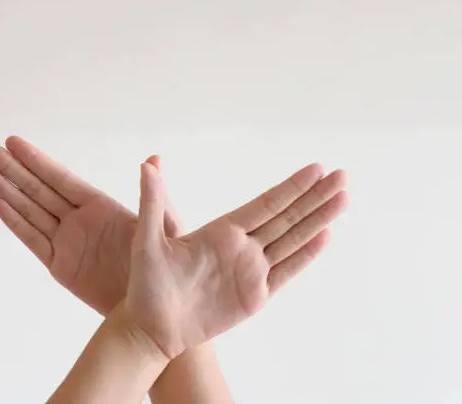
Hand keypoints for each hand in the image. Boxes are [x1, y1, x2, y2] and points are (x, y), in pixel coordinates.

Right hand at [0, 137, 180, 314]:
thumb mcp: (165, 229)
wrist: (152, 311)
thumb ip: (154, 196)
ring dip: (6, 189)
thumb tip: (153, 160)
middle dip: (12, 168)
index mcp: (102, 206)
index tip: (12, 141)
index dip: (37, 160)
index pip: (61, 178)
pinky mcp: (60, 266)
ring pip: (30, 210)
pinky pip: (33, 241)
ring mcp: (67, 242)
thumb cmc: (165, 267)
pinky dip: (15, 223)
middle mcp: (80, 220)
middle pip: (39, 189)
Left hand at [126, 162, 347, 358]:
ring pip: (293, 240)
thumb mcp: (148, 240)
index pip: (265, 203)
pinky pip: (286, 272)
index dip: (291, 187)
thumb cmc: (147, 283)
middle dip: (315, 197)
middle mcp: (242, 245)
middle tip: (343, 176)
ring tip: (344, 199)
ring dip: (319, 220)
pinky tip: (325, 236)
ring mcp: (251, 270)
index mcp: (222, 229)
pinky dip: (306, 255)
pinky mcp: (255, 296)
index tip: (316, 168)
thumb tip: (147, 163)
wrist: (153, 327)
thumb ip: (153, 202)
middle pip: (287, 216)